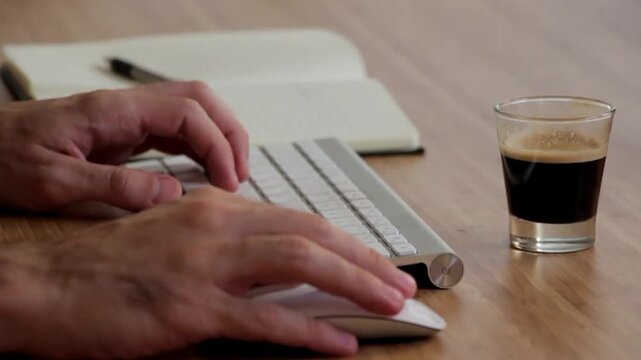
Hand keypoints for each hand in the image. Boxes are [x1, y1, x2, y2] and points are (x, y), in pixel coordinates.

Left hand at [0, 81, 248, 210]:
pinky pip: (173, 130)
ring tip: (229, 175)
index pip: (187, 112)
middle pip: (198, 100)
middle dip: (229, 133)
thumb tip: (173, 192)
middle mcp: (125, 107)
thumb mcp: (52, 181)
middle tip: (239, 174)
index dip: (217, 145)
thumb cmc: (3, 160)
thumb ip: (115, 186)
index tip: (229, 181)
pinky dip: (198, 147)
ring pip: (190, 112)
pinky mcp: (123, 132)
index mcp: (112, 112)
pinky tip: (202, 171)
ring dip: (217, 139)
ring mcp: (125, 117)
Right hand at [0, 187, 416, 357]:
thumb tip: (284, 269)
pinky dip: (309, 330)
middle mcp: (217, 226)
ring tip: (390, 302)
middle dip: (365, 258)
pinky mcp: (191, 307)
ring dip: (354, 284)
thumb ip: (234, 249)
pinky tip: (339, 342)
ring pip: (300, 264)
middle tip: (401, 281)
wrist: (51, 286)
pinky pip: (264, 318)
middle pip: (312, 234)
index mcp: (217, 208)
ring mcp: (206, 266)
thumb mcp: (182, 241)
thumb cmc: (115, 267)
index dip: (347, 240)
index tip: (375, 259)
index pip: (300, 219)